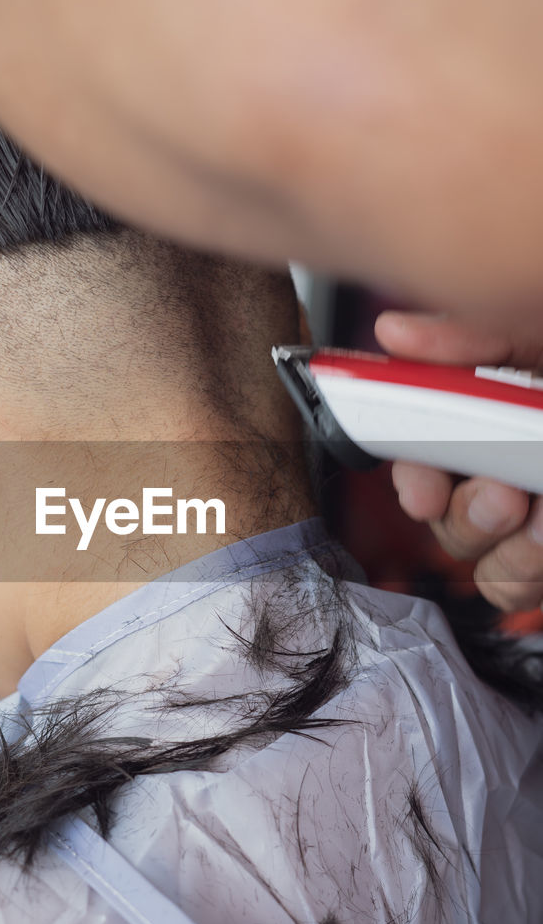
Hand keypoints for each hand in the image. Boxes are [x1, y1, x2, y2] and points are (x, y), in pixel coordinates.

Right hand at [375, 310, 542, 611]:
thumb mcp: (537, 345)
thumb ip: (475, 342)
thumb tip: (396, 332)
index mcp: (491, 418)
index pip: (419, 452)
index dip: (412, 474)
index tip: (423, 489)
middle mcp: (506, 471)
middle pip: (444, 520)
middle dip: (467, 517)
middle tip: (504, 497)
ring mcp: (534, 521)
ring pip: (484, 567)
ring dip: (514, 552)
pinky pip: (521, 590)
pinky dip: (536, 569)